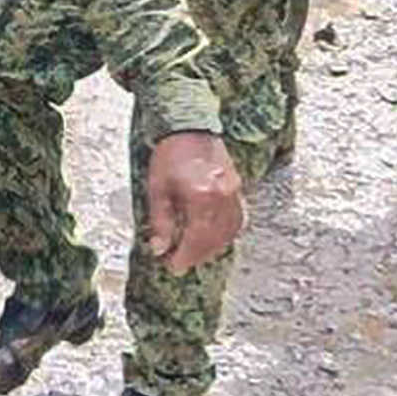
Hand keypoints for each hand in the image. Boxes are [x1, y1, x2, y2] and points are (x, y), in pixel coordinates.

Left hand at [141, 132, 246, 271]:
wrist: (191, 129)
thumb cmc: (170, 156)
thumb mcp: (158, 189)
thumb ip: (161, 222)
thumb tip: (159, 249)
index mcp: (202, 197)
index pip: (196, 238)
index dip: (184, 256)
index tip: (172, 266)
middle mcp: (223, 198)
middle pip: (214, 240)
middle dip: (197, 255)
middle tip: (179, 263)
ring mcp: (234, 194)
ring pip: (228, 233)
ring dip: (212, 248)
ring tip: (193, 253)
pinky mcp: (238, 190)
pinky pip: (236, 221)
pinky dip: (224, 234)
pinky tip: (211, 239)